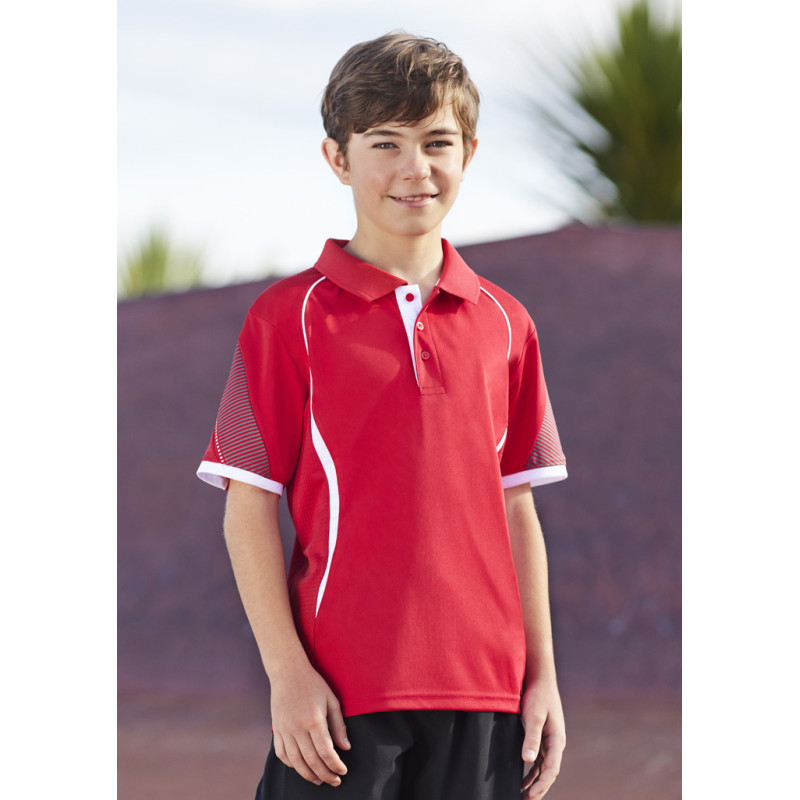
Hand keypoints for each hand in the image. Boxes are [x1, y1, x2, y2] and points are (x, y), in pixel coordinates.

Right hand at [270, 660, 350, 785]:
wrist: (288, 672)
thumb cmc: (313, 684)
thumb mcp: (331, 700)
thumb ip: (338, 725)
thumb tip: (345, 747)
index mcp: (314, 720)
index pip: (326, 751)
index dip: (335, 765)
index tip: (343, 771)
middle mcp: (297, 728)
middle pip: (311, 760)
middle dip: (325, 774)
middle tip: (334, 781)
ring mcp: (284, 730)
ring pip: (295, 761)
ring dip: (308, 774)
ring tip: (319, 780)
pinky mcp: (276, 729)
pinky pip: (281, 753)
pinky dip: (291, 764)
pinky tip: (301, 767)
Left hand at [519, 676, 565, 798]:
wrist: (540, 679)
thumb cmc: (538, 695)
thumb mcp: (533, 715)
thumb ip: (531, 737)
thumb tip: (527, 760)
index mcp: (557, 740)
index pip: (551, 769)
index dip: (542, 785)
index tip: (531, 796)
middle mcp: (555, 744)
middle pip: (549, 773)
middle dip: (539, 789)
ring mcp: (549, 742)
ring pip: (544, 769)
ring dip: (535, 783)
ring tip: (523, 797)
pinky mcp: (542, 738)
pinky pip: (539, 761)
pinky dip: (532, 773)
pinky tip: (522, 781)